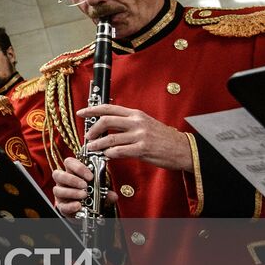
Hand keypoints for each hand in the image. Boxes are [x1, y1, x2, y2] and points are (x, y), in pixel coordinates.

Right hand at [52, 157, 101, 216]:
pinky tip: (78, 205)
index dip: (78, 167)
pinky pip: (62, 206)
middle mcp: (63, 182)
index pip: (69, 162)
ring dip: (72, 192)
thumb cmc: (91, 196)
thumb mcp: (99, 192)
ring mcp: (60, 194)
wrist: (85, 212)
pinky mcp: (61, 207)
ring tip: (84, 195)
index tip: (90, 176)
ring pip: (57, 190)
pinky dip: (70, 206)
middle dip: (72, 179)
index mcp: (72, 173)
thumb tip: (113, 196)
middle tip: (85, 185)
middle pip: (58, 174)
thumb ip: (105, 192)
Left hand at [77, 103, 192, 171]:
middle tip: (87, 136)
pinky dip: (109, 153)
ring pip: (110, 137)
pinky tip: (106, 155)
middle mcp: (136, 122)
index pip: (109, 108)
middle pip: (106, 120)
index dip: (92, 110)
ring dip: (97, 144)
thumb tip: (109, 125)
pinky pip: (119, 151)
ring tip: (92, 148)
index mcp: (136, 114)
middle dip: (92, 129)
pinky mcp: (142, 149)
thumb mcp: (146, 123)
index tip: (81, 113)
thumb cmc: (164, 138)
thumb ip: (128, 123)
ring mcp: (140, 135)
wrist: (183, 149)